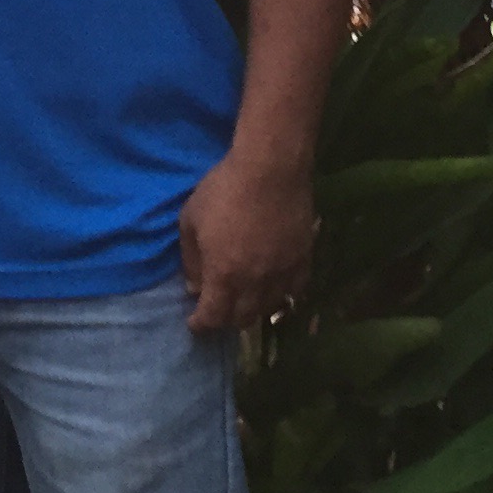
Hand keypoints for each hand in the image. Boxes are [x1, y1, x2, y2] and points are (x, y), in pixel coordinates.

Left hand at [179, 150, 314, 333]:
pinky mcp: (303, 258)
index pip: (212, 317)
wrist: (271, 167)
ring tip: (244, 302)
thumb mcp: (190, 220)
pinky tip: (274, 289)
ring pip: (269, 308)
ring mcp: (282, 272)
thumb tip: (192, 287)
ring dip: (253, 310)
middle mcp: (254, 282)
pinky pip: (295, 290)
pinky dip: (281, 296)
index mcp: (223, 274)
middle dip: (225, 320)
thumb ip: (190, 259)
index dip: (201, 325)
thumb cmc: (223, 189)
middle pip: (241, 319)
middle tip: (217, 311)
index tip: (194, 324)